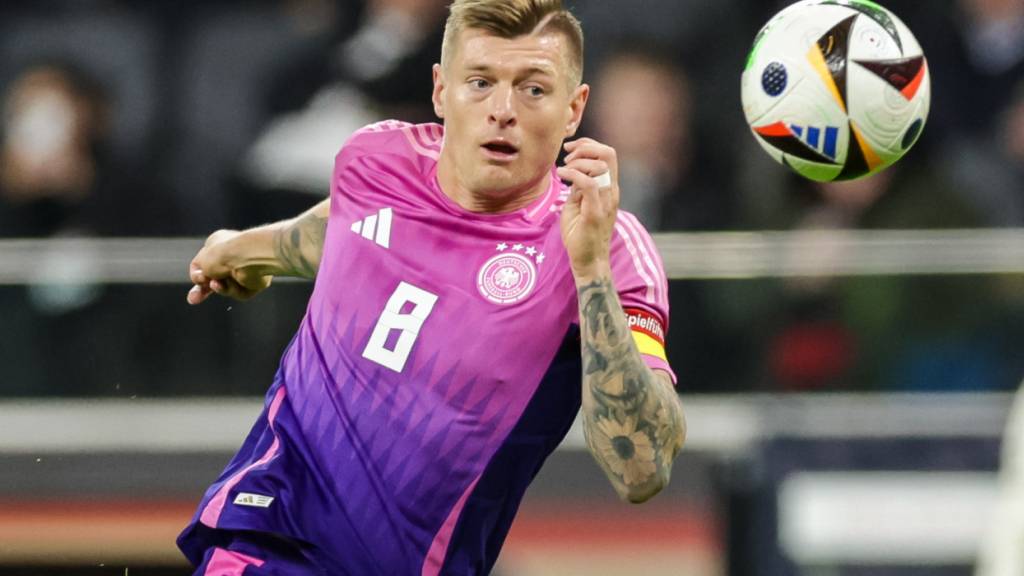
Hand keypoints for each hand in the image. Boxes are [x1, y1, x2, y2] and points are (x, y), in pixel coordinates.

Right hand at [186, 230, 272, 304]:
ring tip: (217, 284)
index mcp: (219, 243)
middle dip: (205, 289)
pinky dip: (233, 289)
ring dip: (220, 288)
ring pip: (227, 286)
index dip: (198, 275)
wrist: (249, 256)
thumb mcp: (201, 263)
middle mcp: (233, 255)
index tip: (197, 280)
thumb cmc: (223, 255)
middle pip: (216, 277)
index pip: (205, 263)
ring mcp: (244, 268)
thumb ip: (198, 274)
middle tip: (193, 299)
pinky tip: (233, 283)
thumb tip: (201, 281)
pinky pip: (240, 291)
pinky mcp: (254, 280)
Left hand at [557, 138, 618, 282]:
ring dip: (578, 161)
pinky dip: (574, 174)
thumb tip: (573, 171)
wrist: (588, 261)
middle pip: (608, 154)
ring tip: (564, 170)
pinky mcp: (596, 212)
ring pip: (600, 166)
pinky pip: (589, 184)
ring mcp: (606, 202)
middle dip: (585, 147)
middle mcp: (611, 192)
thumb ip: (579, 187)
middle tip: (567, 157)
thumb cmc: (581, 234)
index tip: (570, 150)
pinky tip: (562, 175)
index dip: (589, 145)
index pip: (607, 155)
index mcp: (609, 188)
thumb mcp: (578, 204)